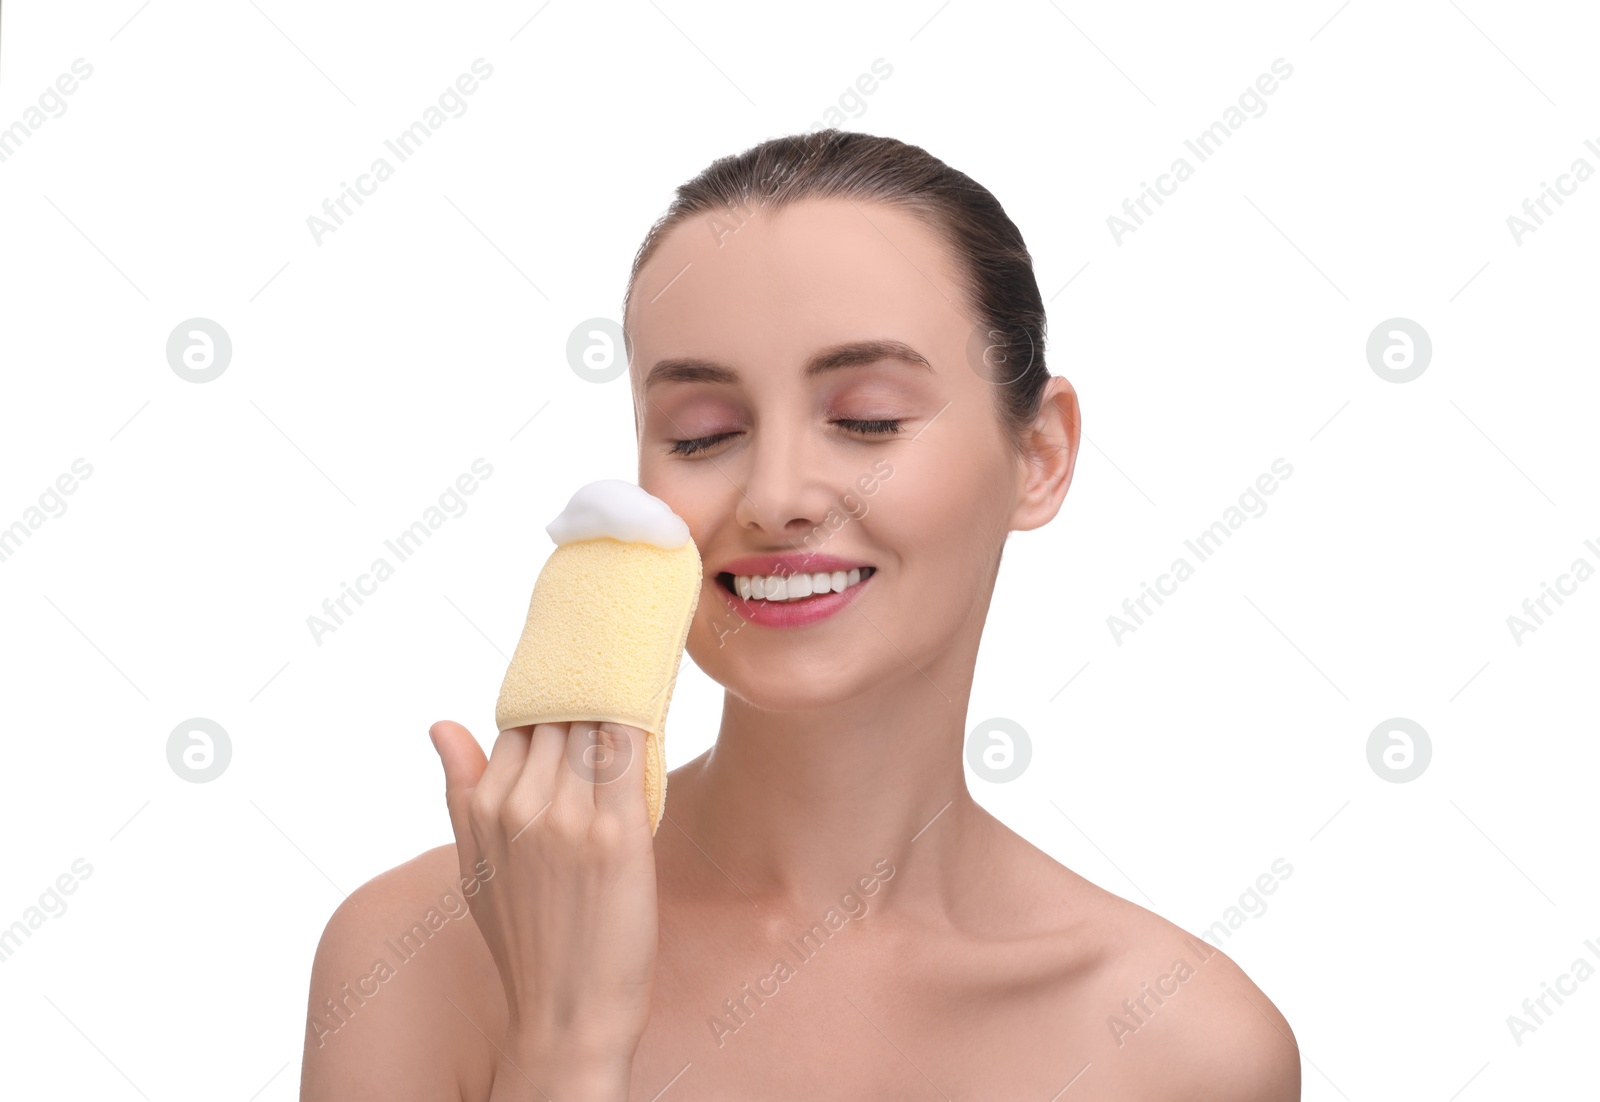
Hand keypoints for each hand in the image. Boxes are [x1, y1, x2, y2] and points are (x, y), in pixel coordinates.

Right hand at [429, 719, 658, 1077]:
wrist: (570, 1010)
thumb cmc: (525, 940)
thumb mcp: (474, 866)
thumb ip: (460, 789)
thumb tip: (441, 723)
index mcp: (485, 808)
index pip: (520, 724)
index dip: (554, 708)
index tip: (583, 698)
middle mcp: (522, 805)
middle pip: (559, 717)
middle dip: (586, 699)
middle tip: (619, 684)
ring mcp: (570, 817)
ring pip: (595, 724)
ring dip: (617, 703)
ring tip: (639, 692)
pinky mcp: (619, 832)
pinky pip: (630, 752)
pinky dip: (640, 723)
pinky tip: (653, 710)